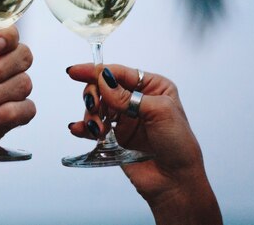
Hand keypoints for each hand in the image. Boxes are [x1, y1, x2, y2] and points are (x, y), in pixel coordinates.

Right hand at [66, 64, 220, 224]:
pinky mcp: (114, 136)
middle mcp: (136, 99)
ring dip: (92, 116)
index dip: (96, 71)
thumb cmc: (178, 145)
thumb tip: (103, 80)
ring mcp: (124, 118)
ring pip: (96, 106)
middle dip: (94, 96)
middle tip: (94, 108)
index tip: (75, 71)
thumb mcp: (159, 113)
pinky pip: (92, 126)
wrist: (175, 182)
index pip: (119, 73)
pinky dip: (83, 127)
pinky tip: (80, 130)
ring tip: (98, 130)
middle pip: (102, 87)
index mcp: (152, 87)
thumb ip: (128, 96)